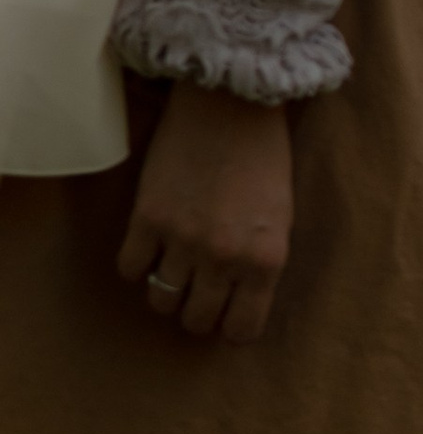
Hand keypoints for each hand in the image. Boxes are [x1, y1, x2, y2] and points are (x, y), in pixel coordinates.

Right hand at [117, 82, 294, 342]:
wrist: (231, 103)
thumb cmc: (265, 157)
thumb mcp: (280, 219)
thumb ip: (259, 263)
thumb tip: (237, 301)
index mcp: (266, 260)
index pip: (242, 329)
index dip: (232, 330)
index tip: (226, 321)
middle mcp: (224, 258)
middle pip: (196, 319)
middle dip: (197, 314)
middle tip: (197, 297)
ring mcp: (182, 240)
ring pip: (161, 300)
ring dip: (166, 293)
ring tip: (172, 274)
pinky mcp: (147, 217)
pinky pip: (130, 267)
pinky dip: (137, 266)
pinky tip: (149, 251)